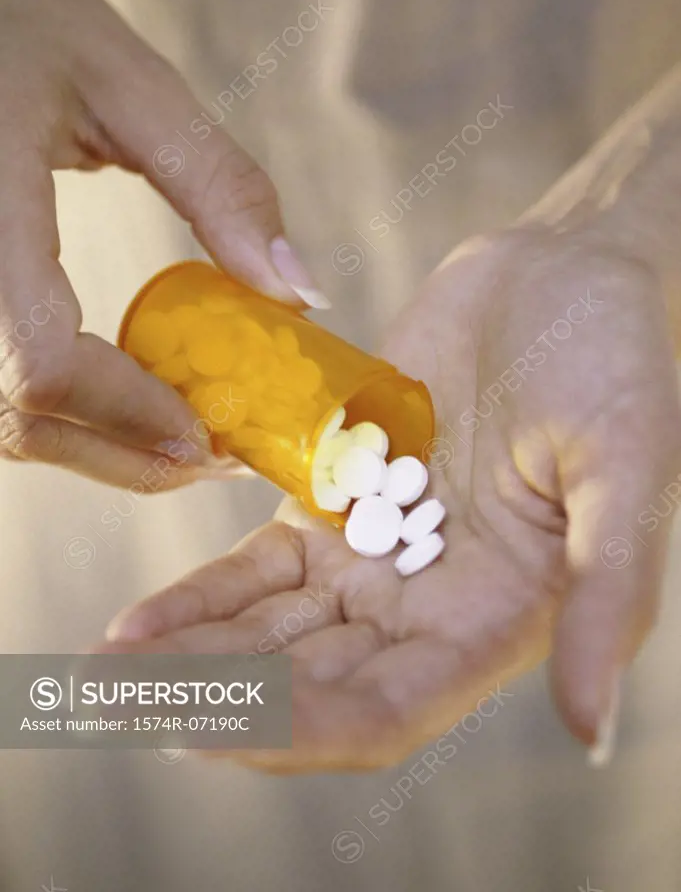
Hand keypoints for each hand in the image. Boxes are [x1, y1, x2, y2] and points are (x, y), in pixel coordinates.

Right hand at [0, 0, 323, 486]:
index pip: (40, 362)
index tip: (214, 438)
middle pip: (17, 414)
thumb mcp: (126, 83)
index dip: (132, 418)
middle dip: (124, 455)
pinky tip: (117, 393)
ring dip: (91, 443)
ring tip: (177, 432)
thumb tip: (300, 291)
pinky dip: (57, 410)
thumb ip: (218, 187)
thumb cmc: (14, 9)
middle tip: (212, 454)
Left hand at [105, 224, 680, 770]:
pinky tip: (139, 623)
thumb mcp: (626, 468)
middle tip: (121, 703)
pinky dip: (202, 597)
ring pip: (270, 634)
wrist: (561, 271)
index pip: (385, 708)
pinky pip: (257, 567)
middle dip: (218, 700)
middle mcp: (428, 604)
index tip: (203, 729)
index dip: (297, 731)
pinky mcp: (334, 494)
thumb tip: (590, 729)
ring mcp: (375, 551)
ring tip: (109, 673)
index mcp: (496, 618)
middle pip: (309, 683)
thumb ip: (608, 593)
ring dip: (194, 660)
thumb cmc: (617, 358)